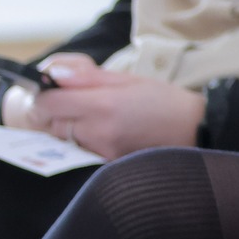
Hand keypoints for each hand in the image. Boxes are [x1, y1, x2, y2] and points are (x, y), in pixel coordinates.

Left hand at [18, 53, 204, 158]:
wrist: (195, 129)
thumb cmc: (162, 100)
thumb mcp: (127, 79)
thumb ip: (86, 76)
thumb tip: (52, 74)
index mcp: (103, 104)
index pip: (47, 104)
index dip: (44, 94)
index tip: (51, 89)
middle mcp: (98, 132)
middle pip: (51, 123)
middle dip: (56, 112)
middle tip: (76, 102)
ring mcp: (101, 152)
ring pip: (63, 139)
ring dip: (69, 127)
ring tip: (94, 117)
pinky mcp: (106, 165)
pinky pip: (79, 151)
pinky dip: (83, 141)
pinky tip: (103, 132)